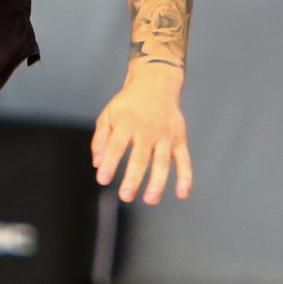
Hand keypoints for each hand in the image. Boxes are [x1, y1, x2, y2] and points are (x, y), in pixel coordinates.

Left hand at [92, 64, 192, 204]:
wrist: (156, 84)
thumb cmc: (128, 105)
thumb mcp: (108, 115)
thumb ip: (101, 139)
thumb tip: (97, 164)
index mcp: (127, 123)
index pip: (117, 145)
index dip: (110, 163)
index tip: (102, 179)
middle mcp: (147, 129)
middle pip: (141, 156)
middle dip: (134, 177)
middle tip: (126, 196)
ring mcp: (166, 135)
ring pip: (163, 161)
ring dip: (158, 181)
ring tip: (150, 199)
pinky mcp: (180, 139)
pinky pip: (184, 160)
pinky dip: (185, 177)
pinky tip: (182, 194)